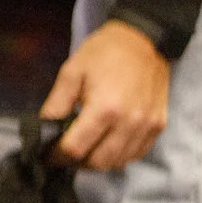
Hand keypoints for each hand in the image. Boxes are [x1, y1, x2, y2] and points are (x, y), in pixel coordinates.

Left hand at [43, 21, 170, 171]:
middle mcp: (129, 122)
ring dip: (98, 161)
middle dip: (76, 162)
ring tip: (86, 148)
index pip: (75, 149)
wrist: (144, 39)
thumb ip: (56, 105)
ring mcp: (147, 126)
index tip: (48, 155)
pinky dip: (119, 156)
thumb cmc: (105, 52)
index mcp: (105, 108)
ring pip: (118, 162)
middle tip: (65, 152)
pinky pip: (136, 154)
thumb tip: (43, 130)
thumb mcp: (71, 72)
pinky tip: (107, 143)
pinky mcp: (158, 126)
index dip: (56, 156)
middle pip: (97, 162)